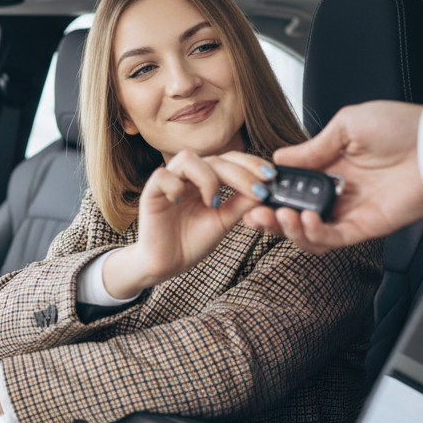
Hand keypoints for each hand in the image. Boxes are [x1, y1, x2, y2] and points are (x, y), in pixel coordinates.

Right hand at [102, 150, 274, 298]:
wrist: (168, 263)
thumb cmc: (192, 241)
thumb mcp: (224, 221)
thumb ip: (241, 203)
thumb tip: (266, 188)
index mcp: (206, 180)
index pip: (229, 160)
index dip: (250, 163)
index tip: (271, 176)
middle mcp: (188, 177)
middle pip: (214, 158)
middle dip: (239, 173)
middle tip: (256, 190)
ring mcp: (169, 182)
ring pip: (188, 159)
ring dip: (207, 178)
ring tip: (213, 202)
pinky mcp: (151, 192)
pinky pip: (163, 176)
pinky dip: (175, 186)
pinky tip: (181, 202)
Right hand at [242, 101, 422, 253]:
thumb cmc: (402, 128)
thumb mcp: (347, 125)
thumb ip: (311, 147)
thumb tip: (279, 159)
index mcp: (329, 168)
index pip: (290, 188)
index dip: (268, 193)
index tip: (252, 190)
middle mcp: (337, 193)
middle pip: (293, 215)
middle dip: (269, 219)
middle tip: (253, 215)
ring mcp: (351, 212)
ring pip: (309, 234)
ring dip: (288, 230)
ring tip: (280, 217)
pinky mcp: (367, 226)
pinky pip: (333, 239)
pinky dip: (314, 234)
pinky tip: (305, 220)